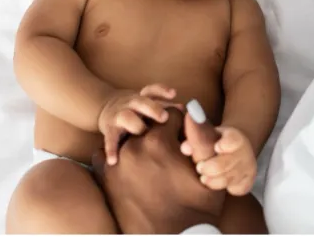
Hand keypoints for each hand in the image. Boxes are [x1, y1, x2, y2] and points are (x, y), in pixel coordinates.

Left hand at [92, 107, 224, 233]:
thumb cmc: (196, 208)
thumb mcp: (208, 170)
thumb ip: (202, 134)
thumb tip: (193, 106)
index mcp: (159, 142)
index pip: (171, 115)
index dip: (182, 126)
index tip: (186, 142)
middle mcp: (133, 148)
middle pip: (149, 125)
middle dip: (162, 134)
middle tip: (172, 155)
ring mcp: (115, 164)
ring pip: (130, 138)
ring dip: (141, 143)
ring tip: (155, 163)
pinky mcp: (105, 180)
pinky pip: (107, 155)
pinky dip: (119, 156)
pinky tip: (134, 168)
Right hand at [97, 84, 178, 164]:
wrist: (105, 106)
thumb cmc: (137, 110)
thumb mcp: (150, 105)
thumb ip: (166, 108)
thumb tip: (185, 110)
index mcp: (143, 98)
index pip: (153, 90)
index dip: (162, 90)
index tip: (174, 94)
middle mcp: (131, 104)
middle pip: (141, 102)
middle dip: (153, 108)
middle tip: (164, 117)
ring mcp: (119, 115)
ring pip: (126, 116)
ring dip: (135, 124)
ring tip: (142, 132)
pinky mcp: (109, 129)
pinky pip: (109, 139)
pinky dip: (111, 150)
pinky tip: (113, 160)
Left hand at [184, 127, 256, 195]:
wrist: (239, 150)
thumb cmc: (218, 143)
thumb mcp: (209, 137)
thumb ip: (196, 140)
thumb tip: (185, 149)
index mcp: (235, 138)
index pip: (232, 141)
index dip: (224, 145)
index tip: (216, 147)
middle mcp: (245, 153)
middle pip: (223, 165)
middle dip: (208, 168)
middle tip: (199, 167)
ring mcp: (247, 168)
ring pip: (226, 180)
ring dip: (211, 180)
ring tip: (203, 178)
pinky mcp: (248, 182)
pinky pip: (235, 190)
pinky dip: (224, 189)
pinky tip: (218, 183)